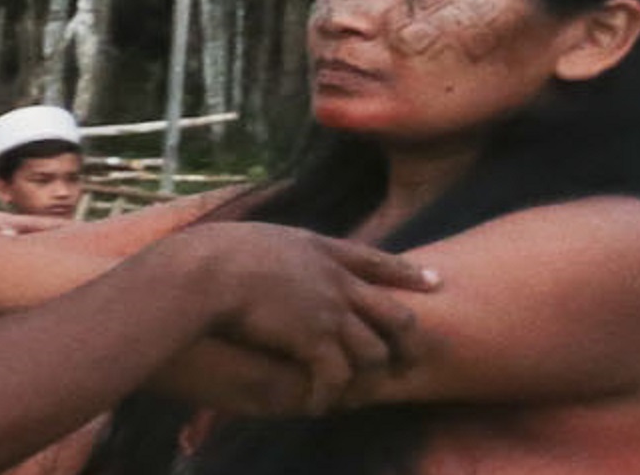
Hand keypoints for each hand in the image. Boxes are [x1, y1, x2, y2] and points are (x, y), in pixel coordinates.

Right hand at [164, 222, 436, 413]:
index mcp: (318, 248)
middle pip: (393, 311)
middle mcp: (333, 278)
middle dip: (409, 339)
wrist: (206, 271)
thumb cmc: (214, 253)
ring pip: (373, 351)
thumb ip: (275, 248)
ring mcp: (328, 309)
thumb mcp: (257, 235)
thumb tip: (263, 249)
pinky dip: (330, 394)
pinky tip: (321, 404)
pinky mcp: (314, 339)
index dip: (406, 272)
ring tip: (364, 393)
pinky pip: (338, 376)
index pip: (374, 259)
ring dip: (368, 376)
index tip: (433, 282)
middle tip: (414, 357)